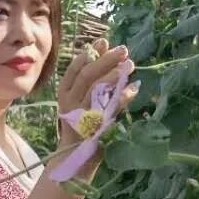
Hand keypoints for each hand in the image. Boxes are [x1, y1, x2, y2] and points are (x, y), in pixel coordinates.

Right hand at [55, 38, 137, 166]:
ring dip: (115, 75)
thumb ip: (89, 77)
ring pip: (97, 89)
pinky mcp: (95, 128)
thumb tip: (102, 47)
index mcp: (64, 93)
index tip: (104, 41)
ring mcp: (82, 115)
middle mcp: (70, 103)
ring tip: (129, 65)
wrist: (75, 158)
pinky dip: (123, 97)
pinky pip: (111, 109)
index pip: (74, 68)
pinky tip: (134, 89)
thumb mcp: (79, 100)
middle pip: (87, 75)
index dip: (90, 53)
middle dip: (106, 60)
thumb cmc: (80, 125)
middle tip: (123, 50)